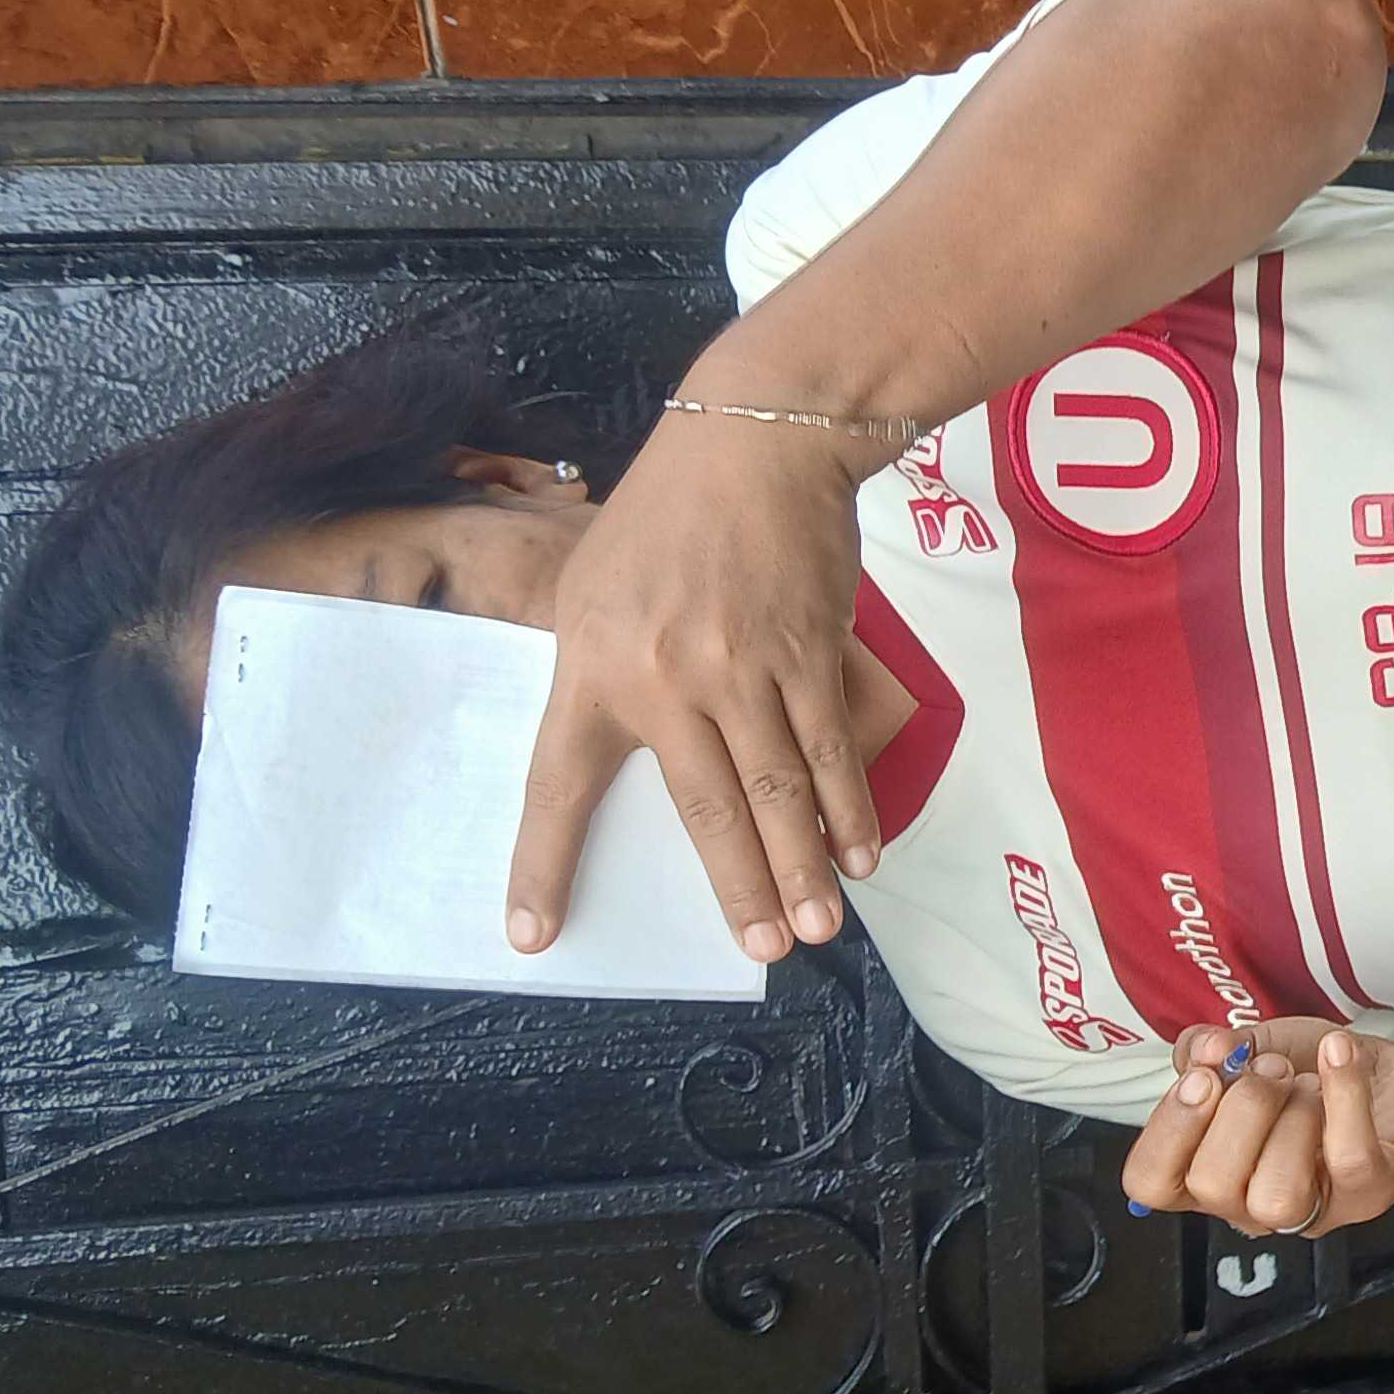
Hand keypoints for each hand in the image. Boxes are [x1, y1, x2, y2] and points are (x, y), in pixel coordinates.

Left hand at [508, 405, 876, 960]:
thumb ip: (601, 671)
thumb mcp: (592, 588)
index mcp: (593, 665)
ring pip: (779, 787)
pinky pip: (830, 746)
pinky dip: (849, 805)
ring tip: (819, 925)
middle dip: (738, 888)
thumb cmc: (664, 517)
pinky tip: (859, 853)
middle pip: (705, 807)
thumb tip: (616, 752)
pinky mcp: (809, 652)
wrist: (754, 443)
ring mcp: (745, 666)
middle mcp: (666, 676)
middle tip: (764, 950)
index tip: (534, 935)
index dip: (545, 863)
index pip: (560, 784)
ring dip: (804, 865)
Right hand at [1121, 1021, 1393, 1236]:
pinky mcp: (1372, 1192)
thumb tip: (1199, 1050)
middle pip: (1212, 1187)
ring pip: (1275, 1194)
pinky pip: (1348, 1156)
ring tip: (1305, 1082)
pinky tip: (1339, 1052)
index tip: (1201, 1075)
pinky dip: (1343, 1093)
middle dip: (1238, 1109)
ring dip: (1287, 1117)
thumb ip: (1218, 1050)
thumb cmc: (1324, 1075)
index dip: (1166, 1128)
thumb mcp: (1261, 1047)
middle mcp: (1257, 1206)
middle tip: (1270, 1070)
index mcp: (1215, 1174)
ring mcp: (1318, 1209)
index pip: (1151, 1184)